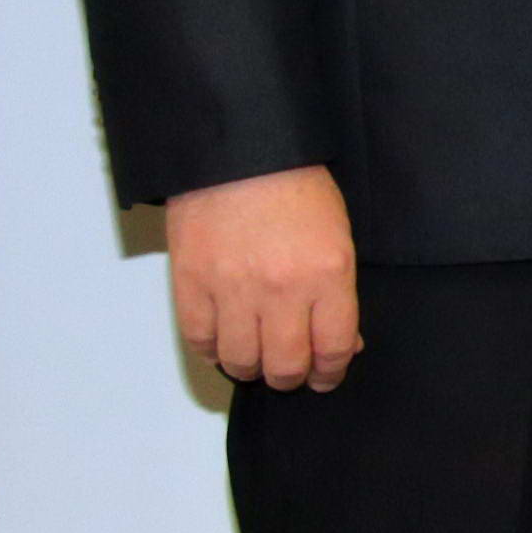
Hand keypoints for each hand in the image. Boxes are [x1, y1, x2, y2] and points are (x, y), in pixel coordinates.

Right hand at [166, 165, 360, 389]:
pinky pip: (199, 340)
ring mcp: (231, 289)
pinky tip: (224, 344)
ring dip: (251, 369)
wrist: (239, 154)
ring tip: (257, 360)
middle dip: (291, 378)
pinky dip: (212, 351)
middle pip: (285, 365)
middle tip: (291, 373)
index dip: (330, 372)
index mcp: (327, 275)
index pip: (332, 349)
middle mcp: (280, 290)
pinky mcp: (190, 283)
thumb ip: (339, 293)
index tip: (325, 377)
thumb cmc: (297, 188)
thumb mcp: (338, 237)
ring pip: (240, 360)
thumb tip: (341, 343)